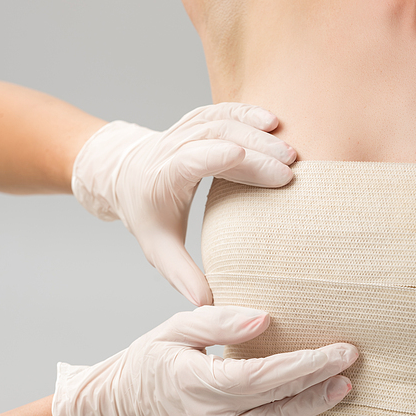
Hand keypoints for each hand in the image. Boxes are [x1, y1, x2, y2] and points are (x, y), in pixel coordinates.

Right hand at [52, 306, 357, 415]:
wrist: (121, 406)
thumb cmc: (151, 358)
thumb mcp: (177, 328)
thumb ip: (220, 321)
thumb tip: (265, 319)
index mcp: (193, 379)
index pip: (259, 375)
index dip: (302, 364)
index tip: (336, 349)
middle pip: (272, 401)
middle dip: (316, 381)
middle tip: (350, 363)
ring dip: (310, 410)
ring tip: (343, 390)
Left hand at [71, 103, 296, 304]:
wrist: (126, 175)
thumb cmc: (145, 212)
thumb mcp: (158, 248)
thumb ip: (181, 274)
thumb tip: (206, 304)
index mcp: (163, 175)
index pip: (190, 159)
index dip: (217, 156)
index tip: (244, 160)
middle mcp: (173, 146)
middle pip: (215, 138)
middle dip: (254, 151)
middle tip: (289, 168)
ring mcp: (185, 129)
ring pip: (222, 121)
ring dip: (257, 133)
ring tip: (290, 152)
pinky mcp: (198, 121)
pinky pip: (223, 110)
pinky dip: (248, 113)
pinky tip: (273, 121)